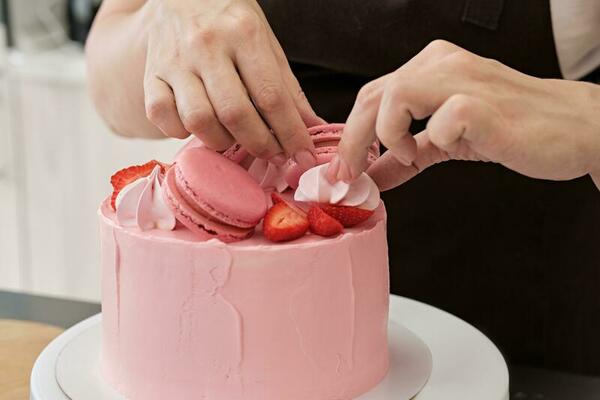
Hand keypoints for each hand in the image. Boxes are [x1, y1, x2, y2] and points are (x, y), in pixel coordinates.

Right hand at [141, 0, 322, 165]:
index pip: (271, 96)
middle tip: (271, 153)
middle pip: (235, 113)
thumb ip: (288, 87)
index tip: (302, 157)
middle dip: (259, 144)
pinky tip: (199, 126)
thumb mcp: (266, 43)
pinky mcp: (150, 74)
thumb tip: (313, 126)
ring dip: (221, 141)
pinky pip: (161, 117)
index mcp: (243, 33)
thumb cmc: (230, 21)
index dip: (290, 133)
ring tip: (234, 138)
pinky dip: (182, 131)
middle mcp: (206, 45)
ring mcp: (174, 60)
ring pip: (198, 120)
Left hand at [329, 40, 599, 189]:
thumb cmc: (513, 127)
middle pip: (371, 96)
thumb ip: (408, 155)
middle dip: (352, 142)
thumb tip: (373, 177)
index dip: (350, 134)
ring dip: (383, 136)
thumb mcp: (448, 142)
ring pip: (394, 96)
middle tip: (349, 175)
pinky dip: (424, 142)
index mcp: (432, 67)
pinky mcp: (482, 105)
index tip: (343, 170)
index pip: (372, 95)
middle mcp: (443, 65)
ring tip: (401, 155)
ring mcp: (463, 80)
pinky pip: (437, 121)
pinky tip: (437, 151)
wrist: (574, 129)